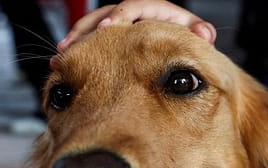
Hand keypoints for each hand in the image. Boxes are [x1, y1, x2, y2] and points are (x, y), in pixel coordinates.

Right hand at [57, 0, 215, 51]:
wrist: (182, 51)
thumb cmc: (189, 40)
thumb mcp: (196, 35)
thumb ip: (199, 32)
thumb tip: (205, 33)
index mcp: (156, 10)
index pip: (135, 6)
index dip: (121, 16)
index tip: (110, 27)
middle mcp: (136, 15)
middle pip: (106, 14)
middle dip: (89, 28)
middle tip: (75, 43)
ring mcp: (122, 26)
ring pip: (93, 26)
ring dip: (77, 39)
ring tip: (63, 53)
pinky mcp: (112, 38)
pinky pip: (90, 40)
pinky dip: (77, 49)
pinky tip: (62, 61)